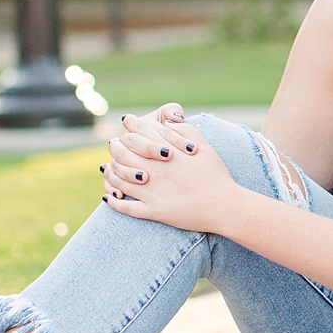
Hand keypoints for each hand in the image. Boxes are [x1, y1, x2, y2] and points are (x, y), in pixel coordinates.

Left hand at [101, 108, 237, 232]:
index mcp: (167, 151)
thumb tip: (168, 122)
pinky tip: (109, 198)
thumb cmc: (217, 175)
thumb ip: (185, 131)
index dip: (131, 124)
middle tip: (114, 145)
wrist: (224, 206)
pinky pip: (125, 207)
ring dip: (111, 173)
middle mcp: (155, 169)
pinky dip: (114, 202)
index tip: (126, 121)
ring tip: (107, 170)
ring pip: (119, 179)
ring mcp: (152, 191)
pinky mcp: (153, 211)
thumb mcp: (205, 146)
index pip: (141, 132)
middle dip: (115, 146)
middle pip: (123, 153)